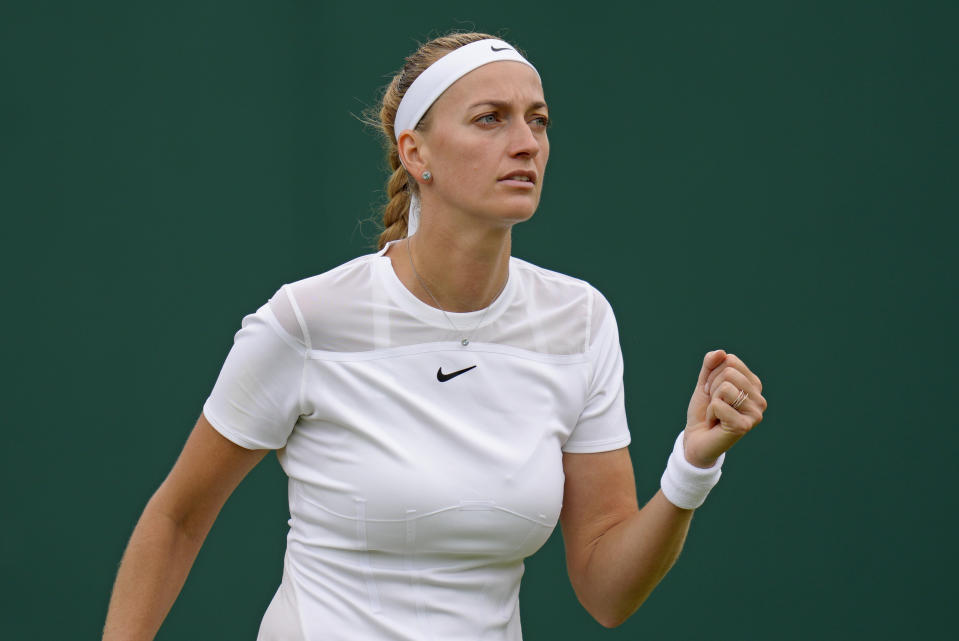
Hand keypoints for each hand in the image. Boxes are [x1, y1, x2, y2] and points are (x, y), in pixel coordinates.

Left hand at [683, 350, 766, 467]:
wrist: (696, 439)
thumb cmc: (703, 411)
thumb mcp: (705, 383)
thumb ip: (711, 365)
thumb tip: (721, 352)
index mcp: (753, 385)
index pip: (730, 360)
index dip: (712, 374)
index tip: (712, 391)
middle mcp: (759, 398)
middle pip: (728, 372)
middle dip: (712, 387)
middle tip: (713, 404)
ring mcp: (755, 413)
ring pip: (725, 387)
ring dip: (711, 401)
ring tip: (716, 414)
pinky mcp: (745, 426)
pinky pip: (718, 404)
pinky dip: (710, 413)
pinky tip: (715, 423)